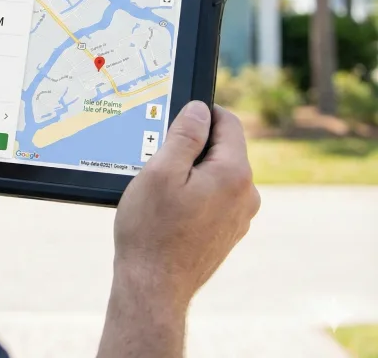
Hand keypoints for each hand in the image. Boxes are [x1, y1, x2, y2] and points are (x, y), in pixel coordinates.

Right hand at [98, 103, 259, 357]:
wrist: (153, 288)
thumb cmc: (151, 229)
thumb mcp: (161, 170)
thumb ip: (185, 135)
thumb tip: (200, 109)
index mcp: (234, 173)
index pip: (228, 121)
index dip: (199, 114)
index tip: (172, 122)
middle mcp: (247, 194)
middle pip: (222, 147)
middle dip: (192, 146)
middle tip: (159, 161)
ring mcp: (240, 216)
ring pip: (217, 172)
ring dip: (192, 171)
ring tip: (161, 191)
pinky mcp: (228, 232)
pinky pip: (214, 196)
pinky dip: (194, 193)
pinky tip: (169, 211)